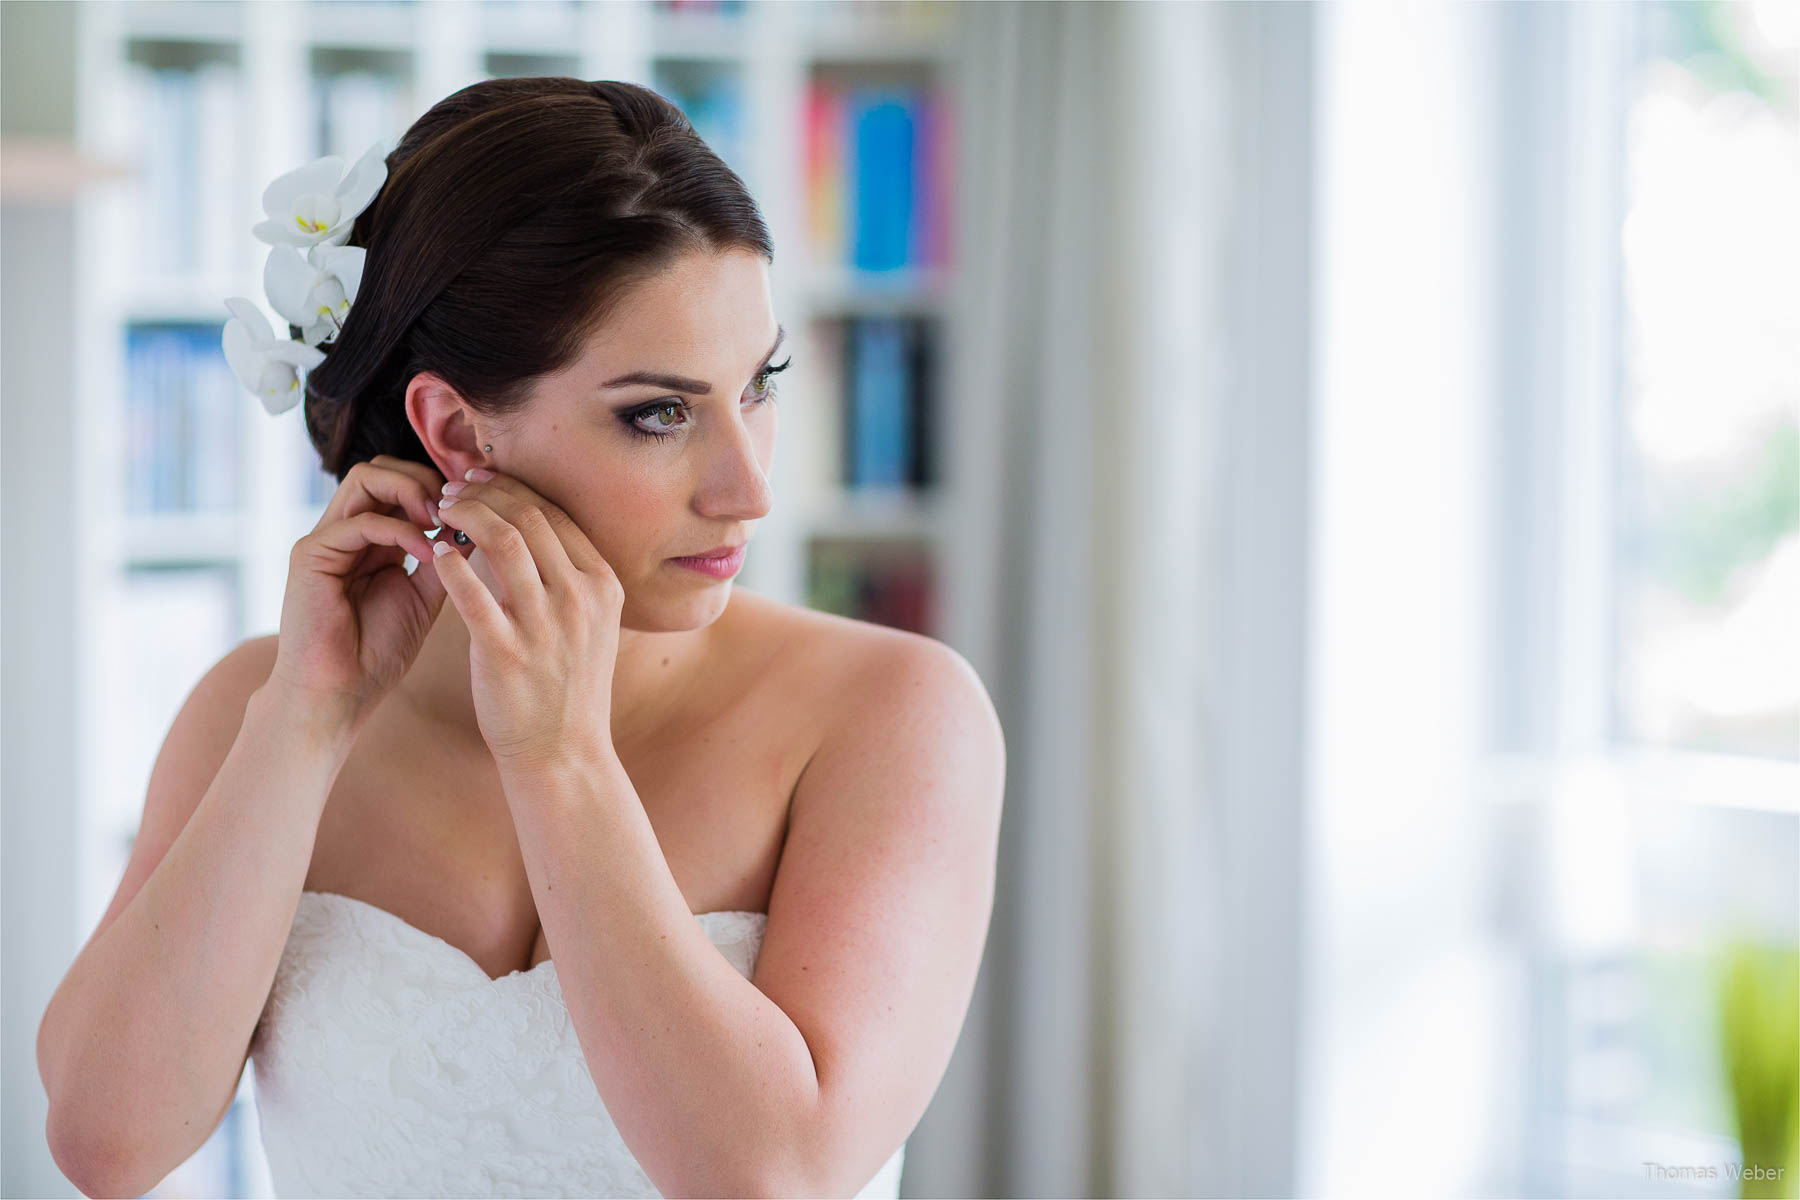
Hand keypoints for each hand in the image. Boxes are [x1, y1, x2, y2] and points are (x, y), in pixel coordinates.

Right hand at [269, 455, 450, 730]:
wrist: (339, 693)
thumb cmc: (378, 651)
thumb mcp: (426, 596)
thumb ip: (446, 559)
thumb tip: (480, 524)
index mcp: (373, 538)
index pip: (403, 482)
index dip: (441, 487)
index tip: (474, 511)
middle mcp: (346, 531)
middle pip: (383, 467)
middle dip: (426, 479)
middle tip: (457, 511)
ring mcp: (326, 539)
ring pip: (366, 477)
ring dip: (412, 491)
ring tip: (440, 523)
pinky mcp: (310, 554)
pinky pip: (359, 521)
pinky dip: (400, 530)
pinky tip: (427, 554)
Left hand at [429, 468, 623, 770]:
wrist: (564, 754)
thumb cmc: (568, 688)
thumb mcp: (589, 626)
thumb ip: (567, 579)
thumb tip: (529, 531)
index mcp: (602, 585)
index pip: (556, 514)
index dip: (514, 488)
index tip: (483, 480)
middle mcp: (580, 598)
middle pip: (528, 517)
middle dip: (486, 493)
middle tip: (453, 488)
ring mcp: (546, 624)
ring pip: (501, 541)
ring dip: (464, 515)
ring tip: (439, 511)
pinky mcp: (506, 651)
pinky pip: (470, 593)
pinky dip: (449, 564)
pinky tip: (435, 553)